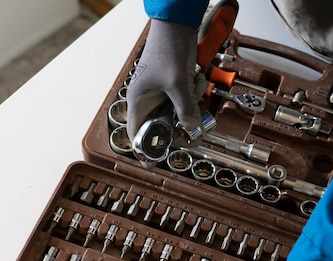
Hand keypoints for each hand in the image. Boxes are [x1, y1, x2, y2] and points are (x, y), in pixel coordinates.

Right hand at [126, 19, 207, 145]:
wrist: (177, 24)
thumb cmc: (167, 49)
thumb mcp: (178, 84)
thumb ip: (185, 109)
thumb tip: (191, 129)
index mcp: (139, 101)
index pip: (136, 134)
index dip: (143, 150)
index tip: (151, 165)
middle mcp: (148, 100)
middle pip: (162, 127)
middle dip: (181, 126)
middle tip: (195, 130)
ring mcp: (162, 94)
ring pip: (178, 114)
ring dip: (191, 105)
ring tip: (195, 85)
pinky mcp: (174, 87)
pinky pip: (186, 101)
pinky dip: (195, 93)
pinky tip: (196, 79)